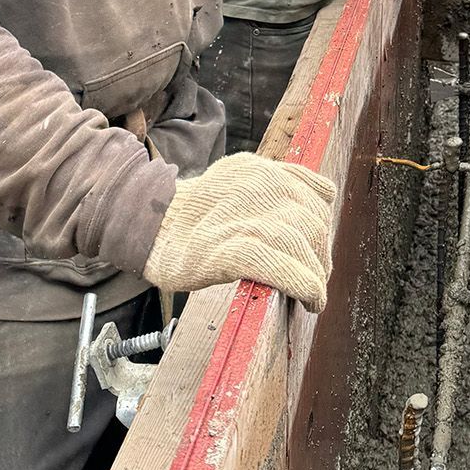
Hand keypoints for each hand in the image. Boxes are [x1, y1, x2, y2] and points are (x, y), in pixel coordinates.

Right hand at [143, 154, 335, 311]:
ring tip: (313, 294)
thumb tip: (323, 196)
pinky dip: (303, 284)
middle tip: (314, 279)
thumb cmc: (195, 211)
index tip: (316, 249)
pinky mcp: (231, 251)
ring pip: (303, 245)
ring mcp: (245, 218)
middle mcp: (260, 187)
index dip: (322, 227)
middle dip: (320, 255)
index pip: (319, 194)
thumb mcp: (237, 179)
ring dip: (316, 276)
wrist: (147, 224)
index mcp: (263, 170)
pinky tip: (310, 298)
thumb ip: (276, 183)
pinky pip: (283, 268)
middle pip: (314, 224)